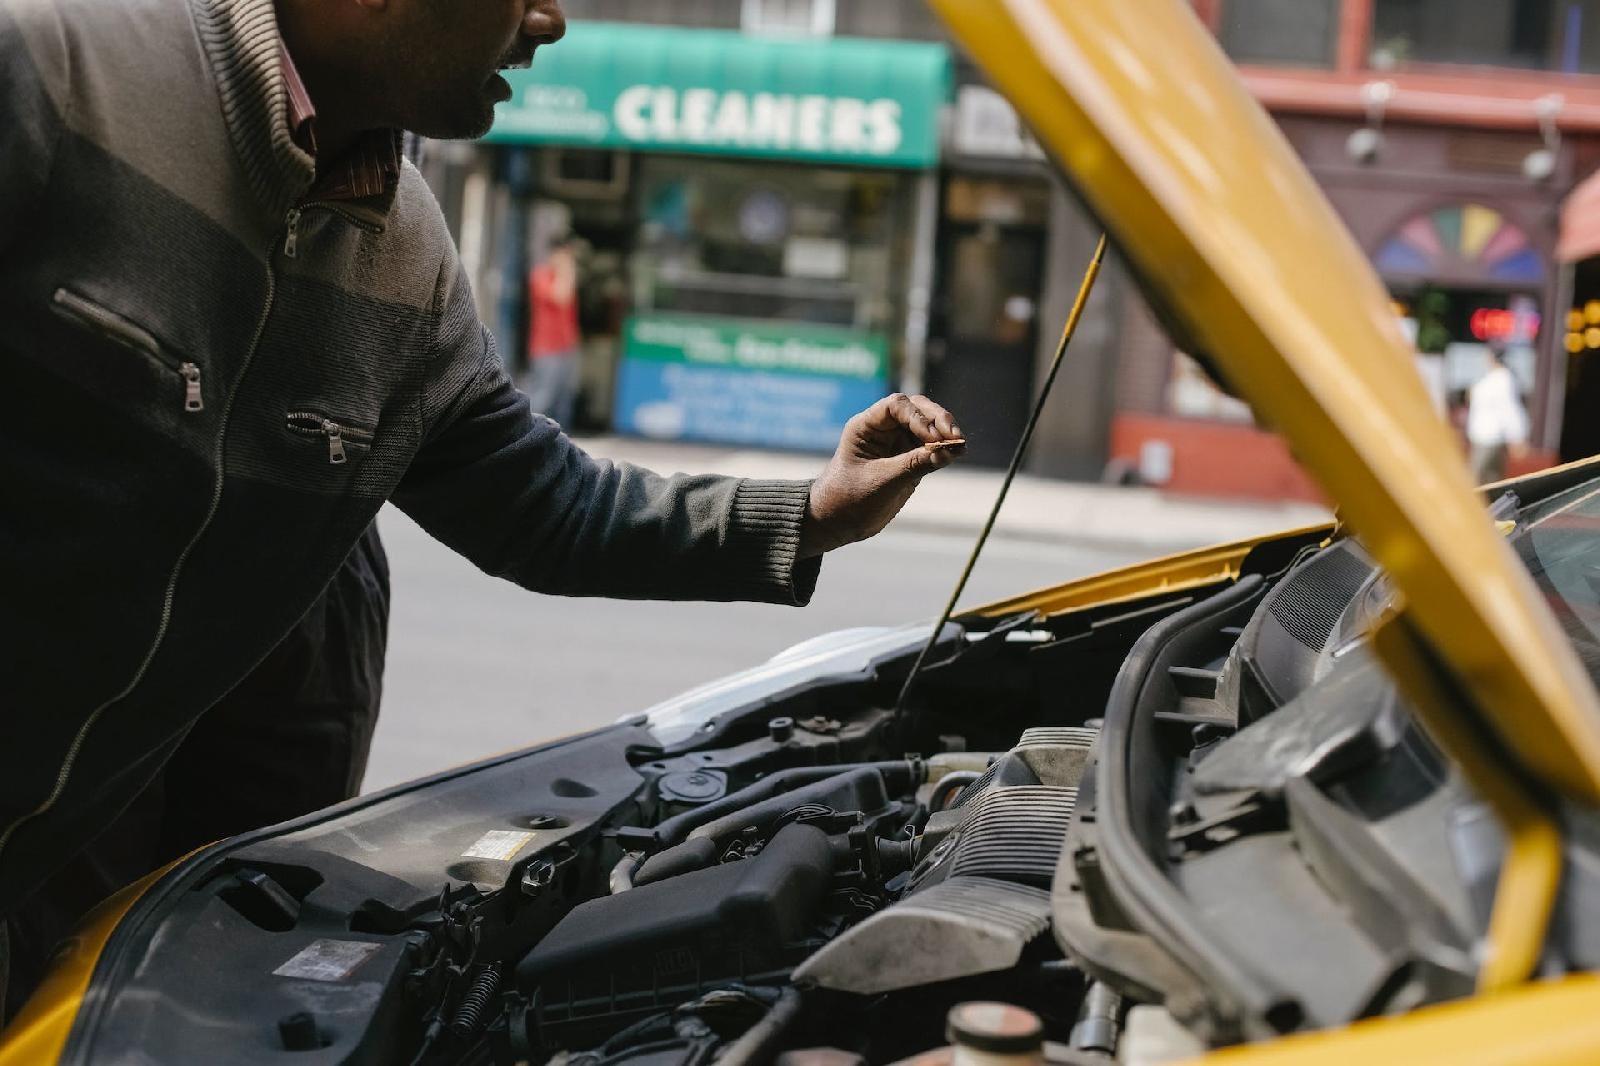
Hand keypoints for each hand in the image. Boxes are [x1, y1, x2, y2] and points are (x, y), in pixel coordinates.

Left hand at [799, 393, 964, 557]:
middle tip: (955, 436)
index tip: (932, 436)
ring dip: (945, 433)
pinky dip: (945, 449)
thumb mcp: (882, 481)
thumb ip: (915, 464)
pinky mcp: (909, 460)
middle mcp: (882, 429)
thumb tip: (950, 451)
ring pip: (928, 427)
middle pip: (917, 409)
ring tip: (961, 445)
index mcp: (865, 426)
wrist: (838, 523)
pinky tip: (959, 452)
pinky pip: (930, 448)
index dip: (918, 416)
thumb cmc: (849, 499)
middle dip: (937, 420)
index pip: (896, 406)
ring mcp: (897, 444)